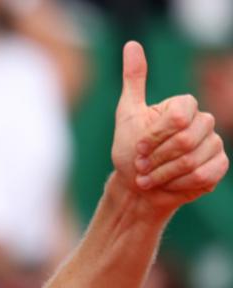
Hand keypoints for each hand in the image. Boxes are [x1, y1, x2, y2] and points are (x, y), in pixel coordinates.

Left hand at [113, 41, 227, 212]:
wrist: (136, 186)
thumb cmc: (129, 151)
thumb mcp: (127, 114)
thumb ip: (134, 80)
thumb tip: (132, 44)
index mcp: (183, 106)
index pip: (178, 117)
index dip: (153, 137)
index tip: (137, 147)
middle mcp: (203, 121)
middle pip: (184, 140)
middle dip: (156, 158)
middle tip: (141, 166)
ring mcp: (214, 143)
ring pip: (192, 160)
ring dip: (163, 174)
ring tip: (148, 178)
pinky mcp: (218, 165)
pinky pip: (204, 174)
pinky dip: (179, 183)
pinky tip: (167, 185)